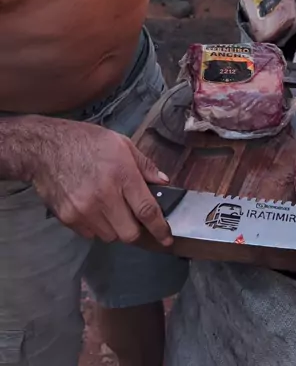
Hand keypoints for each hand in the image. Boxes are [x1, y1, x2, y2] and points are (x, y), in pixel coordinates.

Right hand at [32, 119, 171, 245]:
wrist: (45, 148)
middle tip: (132, 215)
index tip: (167, 238)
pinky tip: (91, 206)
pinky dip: (95, 226)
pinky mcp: (69, 218)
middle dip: (135, 229)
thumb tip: (163, 182)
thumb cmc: (86, 141)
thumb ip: (144, 164)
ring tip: (107, 205)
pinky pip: (90, 234)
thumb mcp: (120, 143)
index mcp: (122, 174)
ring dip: (114, 226)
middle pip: (129, 233)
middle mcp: (104, 196)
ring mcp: (84, 210)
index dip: (159, 228)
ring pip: (109, 236)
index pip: (146, 210)